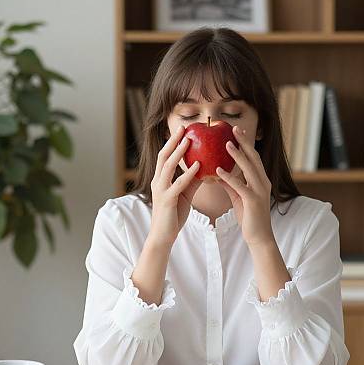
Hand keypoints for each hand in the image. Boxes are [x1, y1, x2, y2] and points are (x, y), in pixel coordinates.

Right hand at [148, 124, 201, 246]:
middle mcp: (158, 182)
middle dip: (173, 141)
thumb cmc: (174, 215)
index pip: (165, 156)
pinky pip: (177, 184)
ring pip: (168, 167)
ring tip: (189, 141)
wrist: (163, 236)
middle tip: (184, 128)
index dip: (172, 142)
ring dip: (179, 153)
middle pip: (163, 156)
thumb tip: (205, 168)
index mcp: (161, 180)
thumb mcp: (184, 195)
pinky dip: (187, 174)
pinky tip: (198, 165)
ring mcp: (161, 190)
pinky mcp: (166, 201)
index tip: (183, 130)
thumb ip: (192, 181)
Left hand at [216, 125, 273, 247]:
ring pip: (249, 168)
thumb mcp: (238, 197)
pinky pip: (240, 186)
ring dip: (237, 155)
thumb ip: (231, 184)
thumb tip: (218, 173)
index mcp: (261, 180)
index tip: (237, 131)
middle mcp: (263, 182)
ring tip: (226, 143)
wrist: (258, 237)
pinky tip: (218, 170)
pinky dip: (229, 177)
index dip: (246, 144)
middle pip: (253, 158)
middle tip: (234, 128)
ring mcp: (259, 191)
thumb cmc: (249, 217)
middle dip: (244, 142)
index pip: (253, 158)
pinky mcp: (253, 201)